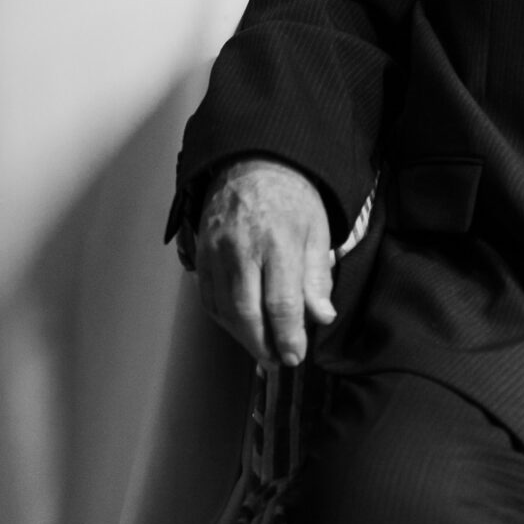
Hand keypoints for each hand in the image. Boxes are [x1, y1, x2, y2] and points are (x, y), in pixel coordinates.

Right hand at [195, 159, 336, 367]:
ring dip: (242, 337)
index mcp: (279, 241)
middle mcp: (243, 247)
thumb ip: (317, 277)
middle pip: (247, 312)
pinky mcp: (201, 252)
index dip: (288, 337)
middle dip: (263, 345)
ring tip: (261, 349)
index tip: (296, 355)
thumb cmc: (291, 198)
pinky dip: (223, 319)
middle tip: (277, 360)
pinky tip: (239, 326)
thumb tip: (322, 317)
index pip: (282, 302)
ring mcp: (216, 250)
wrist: (253, 163)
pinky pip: (207, 297)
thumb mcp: (317, 230)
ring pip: (224, 309)